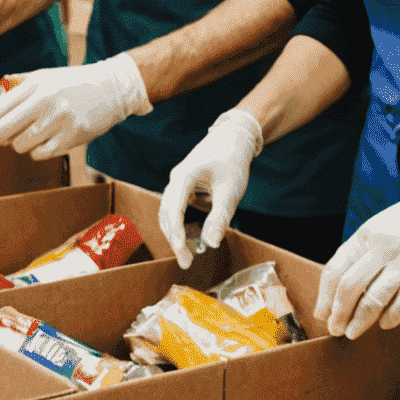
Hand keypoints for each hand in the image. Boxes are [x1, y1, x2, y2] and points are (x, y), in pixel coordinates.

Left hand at [0, 54, 150, 160]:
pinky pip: (40, 154)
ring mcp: (59, 121)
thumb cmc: (75, 82)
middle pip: (3, 129)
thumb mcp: (46, 75)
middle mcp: (46, 102)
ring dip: (19, 144)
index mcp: (36, 85)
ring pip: (20, 145)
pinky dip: (36, 151)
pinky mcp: (71, 137)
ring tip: (26, 138)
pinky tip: (42, 143)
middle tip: (1, 136)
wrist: (112, 89)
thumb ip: (20, 86)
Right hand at [159, 109, 262, 269]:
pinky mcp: (183, 185)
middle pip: (167, 214)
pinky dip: (180, 224)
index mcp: (184, 176)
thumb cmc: (232, 160)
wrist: (233, 137)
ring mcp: (178, 182)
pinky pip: (175, 208)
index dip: (176, 234)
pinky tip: (191, 238)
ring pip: (169, 212)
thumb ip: (220, 216)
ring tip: (187, 254)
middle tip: (186, 263)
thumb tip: (212, 243)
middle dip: (174, 239)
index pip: (173, 210)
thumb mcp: (230, 190)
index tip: (183, 254)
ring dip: (175, 233)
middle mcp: (175, 179)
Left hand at [315, 164, 399, 340]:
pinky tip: (383, 325)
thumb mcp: (380, 228)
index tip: (321, 313)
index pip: (335, 270)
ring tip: (351, 333)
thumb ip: (363, 253)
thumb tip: (341, 286)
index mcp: (365, 236)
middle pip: (349, 287)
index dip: (325, 296)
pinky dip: (390, 318)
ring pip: (373, 300)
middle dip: (338, 313)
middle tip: (334, 329)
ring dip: (359, 321)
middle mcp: (382, 249)